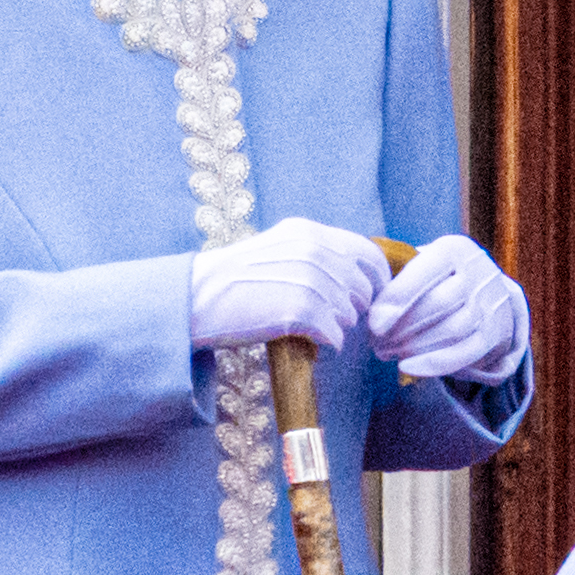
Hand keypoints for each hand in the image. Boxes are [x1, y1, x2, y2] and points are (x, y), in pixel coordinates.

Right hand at [190, 218, 389, 351]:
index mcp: (307, 231)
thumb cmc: (235, 277)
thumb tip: (354, 274)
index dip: (377, 280)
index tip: (369, 298)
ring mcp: (309, 279)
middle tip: (322, 316)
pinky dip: (322, 343)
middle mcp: (313, 250)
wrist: (198, 296)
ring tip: (301, 323)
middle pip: (363, 289)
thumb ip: (314, 253)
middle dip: (351, 308)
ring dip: (333, 326)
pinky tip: (299, 336)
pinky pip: (335, 337)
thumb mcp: (277, 248)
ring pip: (350, 315)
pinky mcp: (302, 310)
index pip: (368, 253)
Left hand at [366, 234, 528, 384]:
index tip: (373, 324)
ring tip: (386, 353)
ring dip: (415, 347)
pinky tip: (408, 368)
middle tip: (375, 343)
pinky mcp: (498, 334)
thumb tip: (364, 300)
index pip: (423, 272)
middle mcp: (479, 273)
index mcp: (454, 249)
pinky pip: (466, 353)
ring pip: (453, 330)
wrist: (489, 288)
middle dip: (402, 328)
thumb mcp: (421, 262)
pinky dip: (436, 364)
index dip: (397, 299)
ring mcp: (492, 304)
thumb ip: (396, 273)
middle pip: (438, 304)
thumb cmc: (436, 275)